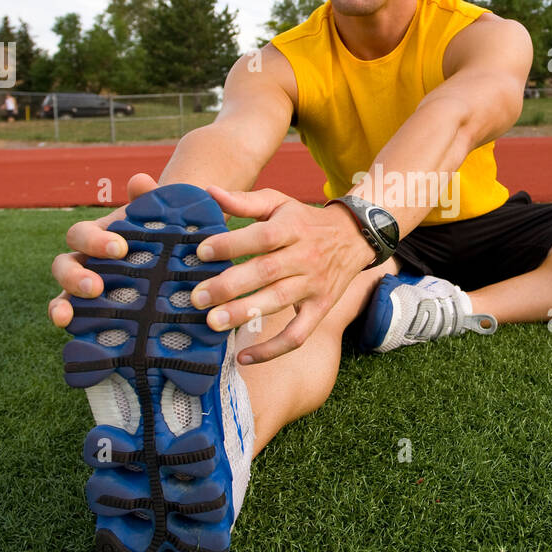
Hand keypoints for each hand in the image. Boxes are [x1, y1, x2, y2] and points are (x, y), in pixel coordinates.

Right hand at [47, 172, 159, 327]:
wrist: (180, 260)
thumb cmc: (166, 235)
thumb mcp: (160, 218)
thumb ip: (149, 198)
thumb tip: (140, 181)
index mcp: (97, 238)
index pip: (80, 235)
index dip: (94, 241)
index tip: (120, 248)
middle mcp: (87, 264)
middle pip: (63, 266)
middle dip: (74, 276)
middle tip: (98, 286)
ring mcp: (88, 292)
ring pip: (61, 296)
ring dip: (61, 304)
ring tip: (68, 318)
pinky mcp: (96, 316)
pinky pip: (76, 323)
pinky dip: (72, 329)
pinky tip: (77, 339)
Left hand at [190, 185, 375, 364]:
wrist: (354, 237)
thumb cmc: (305, 221)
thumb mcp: (279, 203)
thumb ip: (244, 202)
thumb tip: (207, 193)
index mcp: (292, 228)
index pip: (262, 237)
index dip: (232, 244)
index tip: (201, 251)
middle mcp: (305, 257)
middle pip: (266, 272)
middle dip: (229, 286)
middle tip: (197, 297)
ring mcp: (314, 286)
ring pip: (278, 302)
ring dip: (244, 314)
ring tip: (213, 322)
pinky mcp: (320, 309)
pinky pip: (297, 335)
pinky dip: (272, 350)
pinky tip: (244, 358)